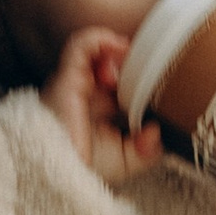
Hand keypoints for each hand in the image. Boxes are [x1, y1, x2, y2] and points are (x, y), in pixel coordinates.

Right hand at [40, 28, 159, 186]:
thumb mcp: (125, 162)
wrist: (58, 175)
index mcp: (99, 110)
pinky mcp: (67, 76)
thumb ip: (146, 150)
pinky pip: (80, 45)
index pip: (119, 81)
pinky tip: (118, 47)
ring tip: (130, 56)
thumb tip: (156, 130)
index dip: (138, 75)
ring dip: (115, 48)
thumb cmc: (83, 170)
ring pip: (93, 49)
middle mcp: (86, 93)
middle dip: (129, 60)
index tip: (157, 79)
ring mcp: (75, 83)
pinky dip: (100, 39)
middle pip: (108, 62)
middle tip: (148, 67)